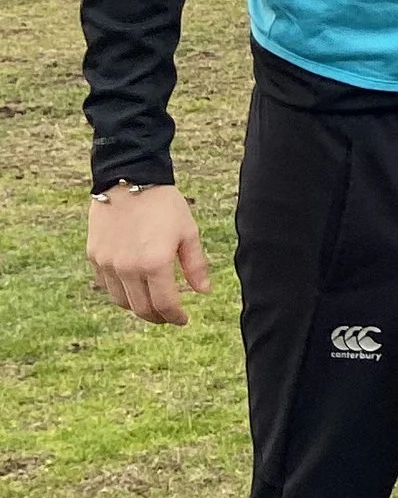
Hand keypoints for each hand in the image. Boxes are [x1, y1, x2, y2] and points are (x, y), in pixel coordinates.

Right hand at [89, 183, 210, 325]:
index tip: (183, 319)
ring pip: (121, 301)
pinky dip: (120, 293)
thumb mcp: (188, 232)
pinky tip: (133, 287)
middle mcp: (128, 268)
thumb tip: (203, 292)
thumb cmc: (163, 203)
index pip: (165, 305)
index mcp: (155, 263)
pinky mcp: (94, 256)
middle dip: (158, 318)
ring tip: (151, 303)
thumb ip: (195, 265)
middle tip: (168, 316)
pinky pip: (106, 285)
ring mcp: (108, 263)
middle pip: (141, 309)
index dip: (176, 317)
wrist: (128, 178)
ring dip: (138, 307)